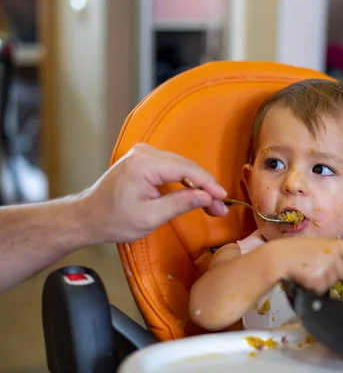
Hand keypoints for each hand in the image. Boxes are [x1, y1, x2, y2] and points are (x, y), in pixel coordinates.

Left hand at [79, 143, 228, 242]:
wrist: (88, 216)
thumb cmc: (114, 219)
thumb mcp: (150, 217)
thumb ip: (180, 203)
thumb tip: (206, 197)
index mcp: (144, 164)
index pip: (186, 170)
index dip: (208, 184)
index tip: (223, 198)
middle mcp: (145, 152)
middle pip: (186, 167)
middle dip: (206, 187)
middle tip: (220, 207)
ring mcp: (144, 153)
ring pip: (182, 166)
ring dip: (198, 185)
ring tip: (212, 204)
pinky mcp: (145, 159)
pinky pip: (173, 167)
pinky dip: (186, 181)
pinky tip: (196, 194)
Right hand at [269, 238, 342, 294]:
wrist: (279, 257)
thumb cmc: (294, 249)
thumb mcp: (315, 243)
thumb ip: (329, 251)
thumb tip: (339, 263)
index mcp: (333, 243)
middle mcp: (333, 255)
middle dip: (333, 274)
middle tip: (317, 269)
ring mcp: (327, 267)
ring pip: (332, 282)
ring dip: (322, 282)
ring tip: (308, 272)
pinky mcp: (319, 279)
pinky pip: (321, 290)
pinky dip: (314, 288)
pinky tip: (304, 278)